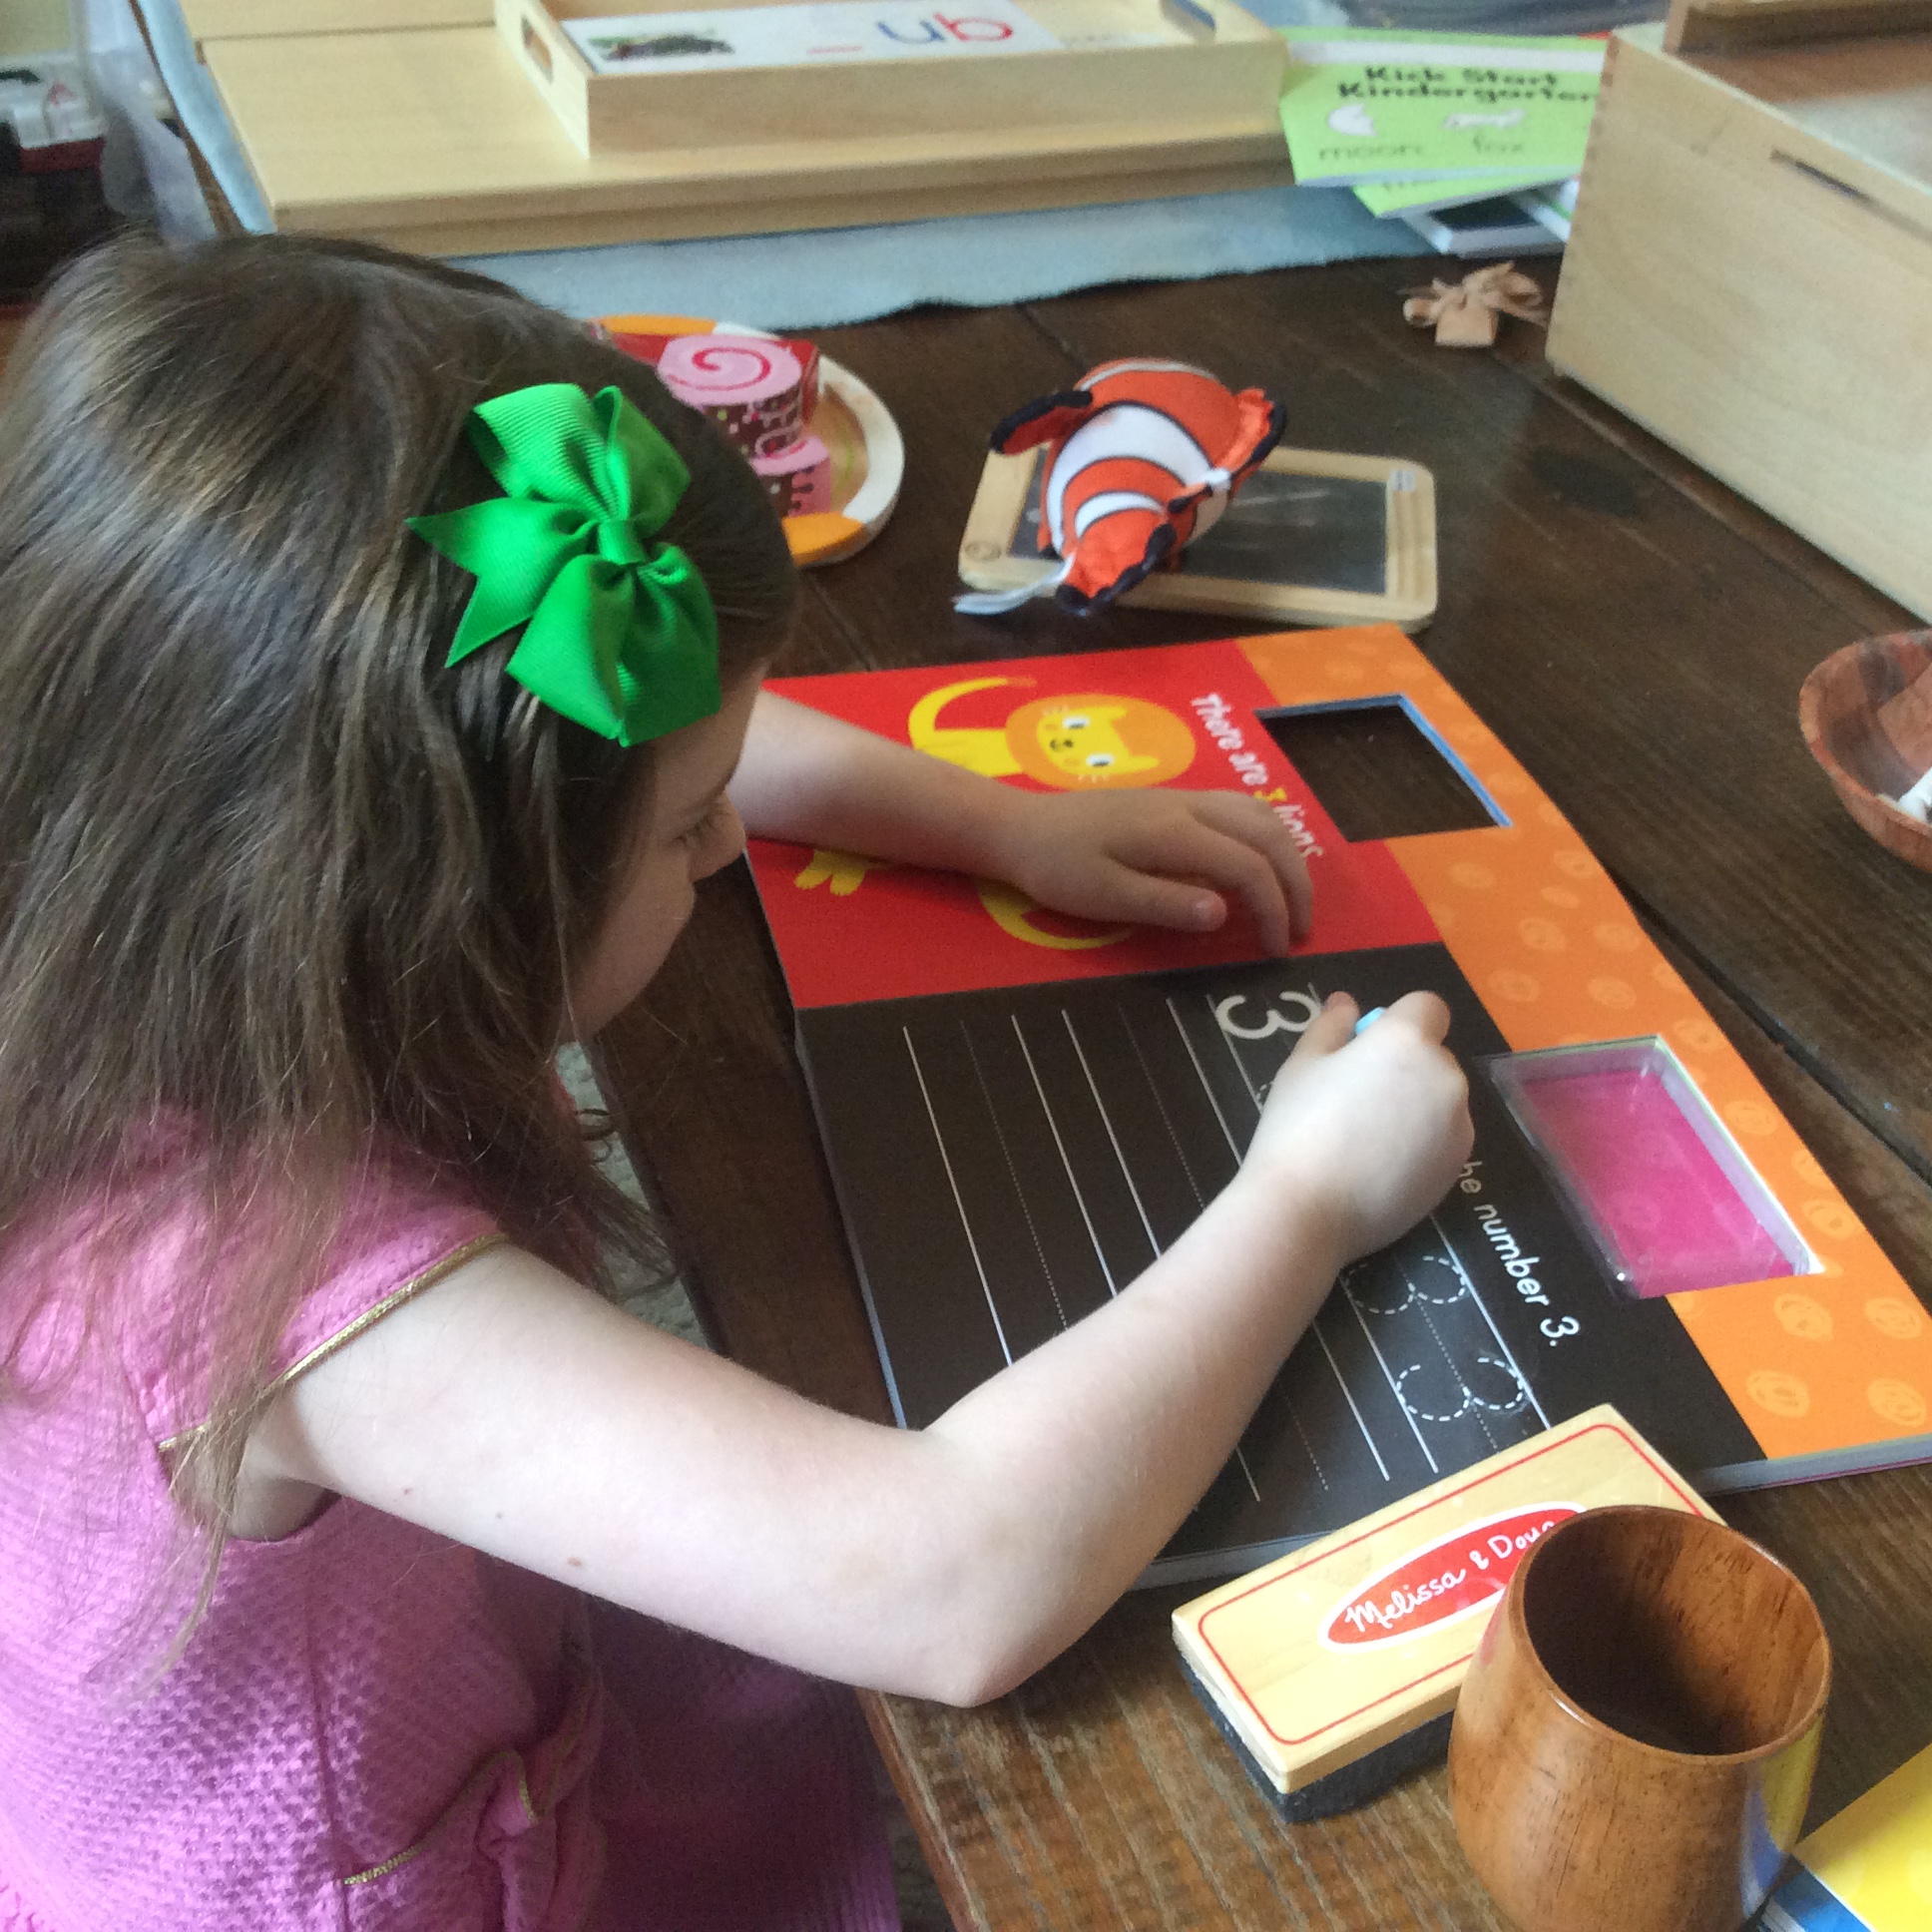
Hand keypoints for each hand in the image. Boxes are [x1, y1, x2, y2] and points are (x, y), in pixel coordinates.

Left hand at [985, 789, 1312, 954]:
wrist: (1021, 827)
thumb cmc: (1057, 868)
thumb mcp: (1103, 897)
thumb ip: (1164, 904)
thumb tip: (1224, 914)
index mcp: (1174, 833)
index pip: (1248, 867)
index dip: (1274, 909)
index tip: (1278, 951)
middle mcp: (1190, 806)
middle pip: (1269, 835)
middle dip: (1296, 883)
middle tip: (1301, 930)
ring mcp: (1185, 797)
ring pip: (1262, 814)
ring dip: (1287, 855)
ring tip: (1290, 899)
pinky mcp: (1177, 799)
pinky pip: (1242, 807)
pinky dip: (1266, 835)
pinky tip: (1260, 863)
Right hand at [1244, 991, 1472, 1264]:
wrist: (1308, 1207)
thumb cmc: (1297, 1125)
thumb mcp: (1302, 1065)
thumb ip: (1331, 1027)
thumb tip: (1347, 1003)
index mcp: (1407, 1041)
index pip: (1428, 1006)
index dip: (1400, 1020)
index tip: (1368, 1048)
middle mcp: (1445, 1077)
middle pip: (1435, 1056)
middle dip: (1407, 1067)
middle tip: (1358, 1099)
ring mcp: (1459, 1125)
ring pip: (1442, 1100)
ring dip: (1418, 1107)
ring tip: (1368, 1140)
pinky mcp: (1458, 1167)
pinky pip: (1445, 1138)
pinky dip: (1423, 1144)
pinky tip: (1382, 1167)